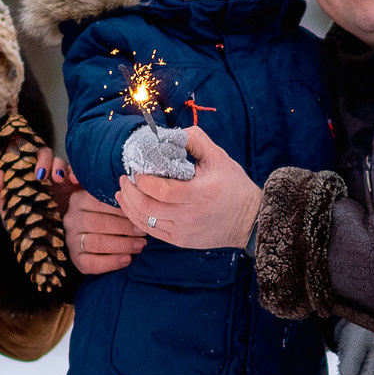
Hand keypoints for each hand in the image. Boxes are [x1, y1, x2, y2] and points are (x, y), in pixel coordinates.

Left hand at [0, 146, 80, 214]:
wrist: (41, 240)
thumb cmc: (23, 220)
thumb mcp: (6, 206)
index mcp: (29, 172)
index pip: (28, 154)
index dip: (26, 153)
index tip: (22, 162)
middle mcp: (46, 173)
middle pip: (46, 154)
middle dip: (44, 160)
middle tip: (40, 175)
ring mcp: (63, 180)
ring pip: (63, 163)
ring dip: (60, 166)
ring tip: (58, 178)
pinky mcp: (77, 189)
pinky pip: (80, 175)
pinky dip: (78, 173)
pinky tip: (74, 180)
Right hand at [66, 189, 145, 274]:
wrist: (93, 234)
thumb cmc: (106, 213)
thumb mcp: (105, 198)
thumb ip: (113, 191)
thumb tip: (127, 183)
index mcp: (78, 199)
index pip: (99, 202)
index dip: (121, 209)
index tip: (139, 214)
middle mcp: (71, 219)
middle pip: (97, 223)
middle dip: (124, 228)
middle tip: (143, 232)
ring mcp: (71, 240)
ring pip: (95, 243)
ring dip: (122, 245)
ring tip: (140, 245)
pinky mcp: (76, 258)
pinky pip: (91, 263)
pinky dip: (111, 262)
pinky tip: (127, 259)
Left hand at [118, 127, 261, 249]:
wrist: (249, 221)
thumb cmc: (234, 187)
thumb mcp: (219, 158)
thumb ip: (195, 140)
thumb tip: (169, 134)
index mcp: (199, 194)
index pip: (161, 191)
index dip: (143, 181)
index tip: (136, 170)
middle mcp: (189, 216)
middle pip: (147, 207)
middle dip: (130, 192)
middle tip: (125, 178)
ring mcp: (183, 232)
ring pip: (146, 221)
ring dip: (129, 205)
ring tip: (124, 191)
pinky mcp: (180, 241)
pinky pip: (152, 232)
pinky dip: (138, 219)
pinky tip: (132, 207)